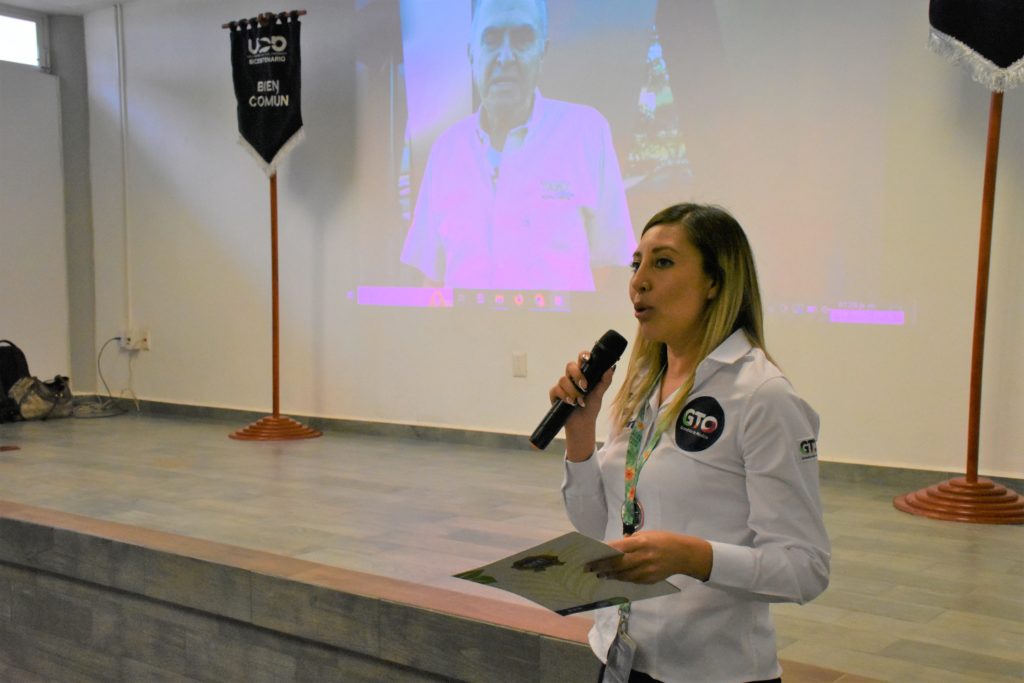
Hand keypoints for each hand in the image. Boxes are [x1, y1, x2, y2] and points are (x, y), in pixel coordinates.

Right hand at [548, 351, 615, 459]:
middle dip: (577, 375)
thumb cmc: (590, 407)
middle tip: (585, 386)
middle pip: (570, 366)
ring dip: (573, 391)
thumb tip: (610, 368)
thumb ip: (605, 381)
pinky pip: (556, 389)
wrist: (582, 424)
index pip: (582, 360)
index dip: (583, 356)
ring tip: (579, 401)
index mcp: (583, 374)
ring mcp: (562, 386)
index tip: (587, 358)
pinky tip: (570, 402)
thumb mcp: (600, 394)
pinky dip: (564, 395)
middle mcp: (571, 378)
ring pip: (563, 379)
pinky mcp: (555, 394)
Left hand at [586, 531, 712, 583]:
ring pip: (623, 575)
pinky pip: (632, 580)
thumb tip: (611, 549)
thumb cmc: (663, 540)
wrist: (684, 554)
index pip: (618, 549)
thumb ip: (630, 542)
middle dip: (601, 567)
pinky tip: (613, 577)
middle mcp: (644, 557)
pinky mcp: (651, 580)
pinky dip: (621, 579)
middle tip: (589, 569)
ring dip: (609, 575)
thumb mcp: (647, 535)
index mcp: (642, 542)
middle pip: (618, 565)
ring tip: (599, 574)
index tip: (590, 557)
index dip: (602, 555)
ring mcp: (648, 570)